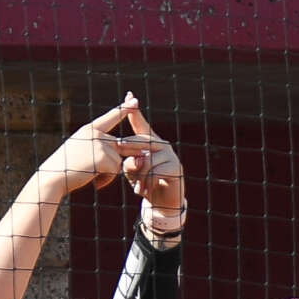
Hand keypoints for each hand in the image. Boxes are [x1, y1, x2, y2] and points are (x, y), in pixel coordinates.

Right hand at [39, 98, 156, 196]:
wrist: (53, 177)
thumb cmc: (65, 167)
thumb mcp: (80, 149)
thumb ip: (98, 145)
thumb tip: (118, 147)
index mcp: (89, 130)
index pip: (109, 119)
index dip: (123, 110)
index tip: (135, 101)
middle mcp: (95, 133)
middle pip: (118, 147)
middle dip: (112, 162)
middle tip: (92, 170)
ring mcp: (99, 144)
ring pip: (118, 161)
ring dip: (108, 173)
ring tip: (89, 174)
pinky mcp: (102, 157)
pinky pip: (115, 170)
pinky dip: (107, 179)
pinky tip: (93, 179)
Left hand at [119, 96, 186, 228]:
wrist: (163, 203)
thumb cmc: (145, 184)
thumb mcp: (133, 173)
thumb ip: (130, 163)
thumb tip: (136, 161)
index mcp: (150, 143)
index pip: (141, 124)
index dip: (134, 112)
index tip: (128, 95)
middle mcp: (162, 145)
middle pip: (141, 142)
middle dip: (130, 154)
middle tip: (123, 165)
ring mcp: (170, 155)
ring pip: (147, 160)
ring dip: (139, 177)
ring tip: (137, 190)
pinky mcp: (175, 167)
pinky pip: (156, 171)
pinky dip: (148, 183)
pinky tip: (144, 192)